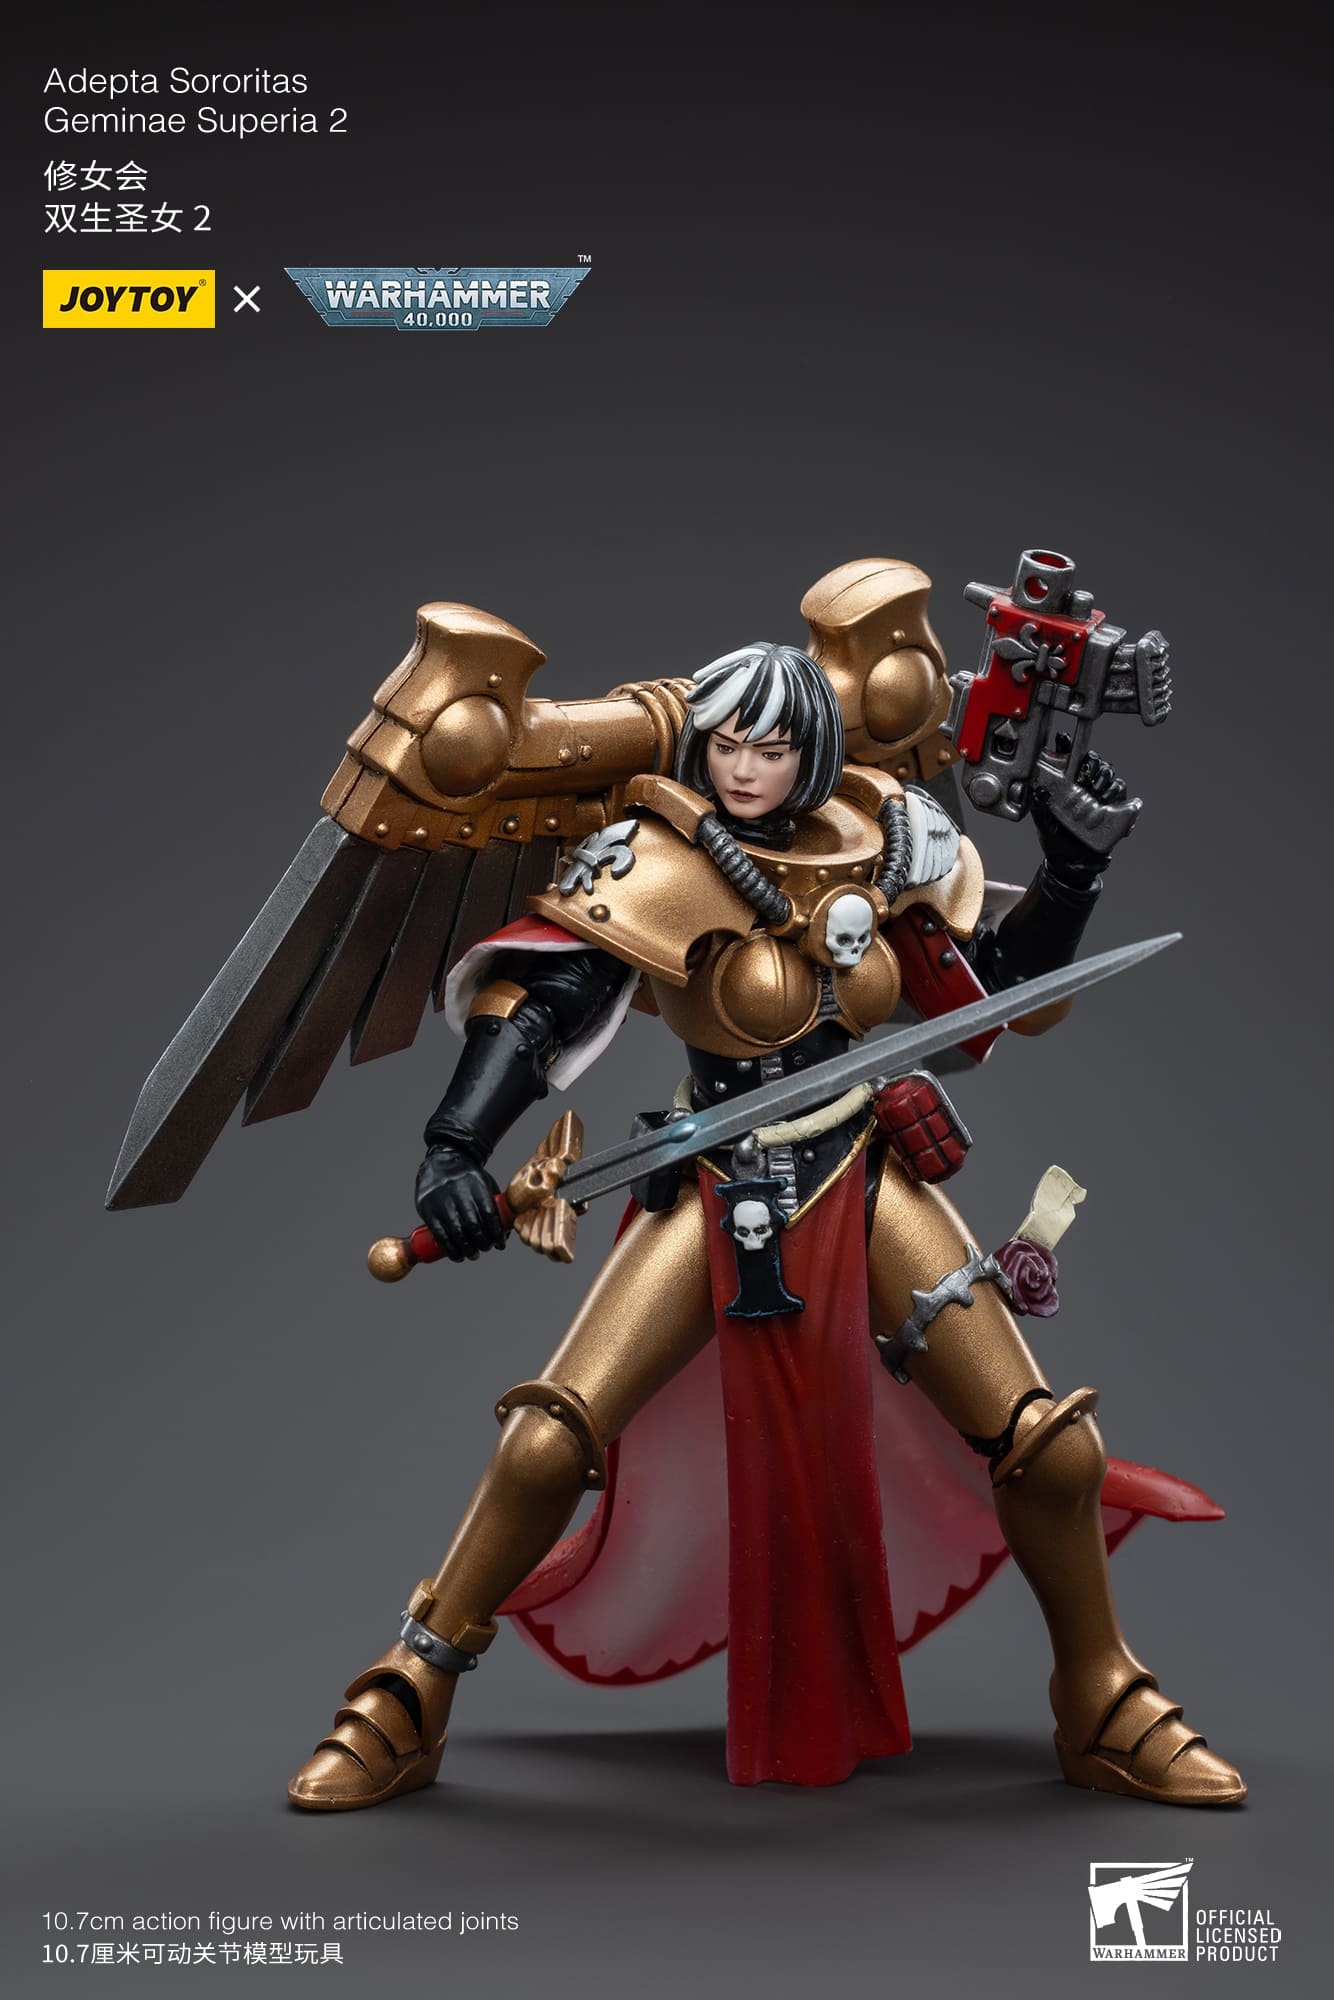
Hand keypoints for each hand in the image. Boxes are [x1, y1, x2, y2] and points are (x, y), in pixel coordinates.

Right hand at [415, 1144, 505, 1260]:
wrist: (441, 1161)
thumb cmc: (468, 1177)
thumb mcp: (485, 1183)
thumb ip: (495, 1205)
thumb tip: (505, 1234)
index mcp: (477, 1186)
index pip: (489, 1215)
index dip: (496, 1233)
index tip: (500, 1244)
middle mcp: (459, 1194)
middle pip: (474, 1226)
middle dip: (482, 1243)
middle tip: (486, 1248)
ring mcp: (442, 1203)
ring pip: (457, 1232)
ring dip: (467, 1249)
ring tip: (472, 1255)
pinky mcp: (429, 1211)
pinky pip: (440, 1234)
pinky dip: (450, 1249)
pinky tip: (457, 1255)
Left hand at [1030, 753, 1140, 879]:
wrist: (1072, 865)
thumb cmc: (1056, 844)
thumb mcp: (1044, 826)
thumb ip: (1040, 809)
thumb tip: (1038, 791)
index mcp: (1066, 787)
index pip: (1069, 761)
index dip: (1066, 746)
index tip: (1062, 740)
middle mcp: (1084, 788)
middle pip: (1094, 764)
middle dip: (1092, 765)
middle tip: (1086, 778)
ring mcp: (1099, 797)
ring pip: (1109, 776)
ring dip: (1105, 780)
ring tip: (1097, 792)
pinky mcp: (1114, 808)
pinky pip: (1122, 794)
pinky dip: (1118, 795)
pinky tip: (1109, 802)